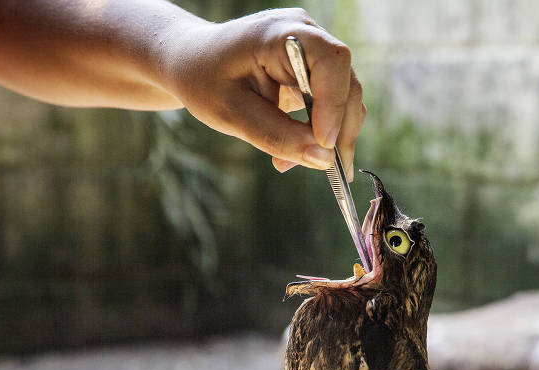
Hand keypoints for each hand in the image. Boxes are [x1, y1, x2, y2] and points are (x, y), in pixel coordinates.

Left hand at [159, 8, 365, 179]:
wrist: (192, 61)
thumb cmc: (204, 80)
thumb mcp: (231, 114)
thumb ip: (276, 136)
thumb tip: (323, 160)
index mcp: (280, 33)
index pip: (330, 62)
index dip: (335, 103)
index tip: (325, 144)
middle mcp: (305, 35)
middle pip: (346, 83)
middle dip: (341, 130)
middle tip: (326, 168)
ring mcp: (313, 51)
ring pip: (346, 97)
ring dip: (333, 136)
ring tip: (297, 162)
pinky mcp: (315, 71)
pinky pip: (333, 104)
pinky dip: (323, 132)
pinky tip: (300, 151)